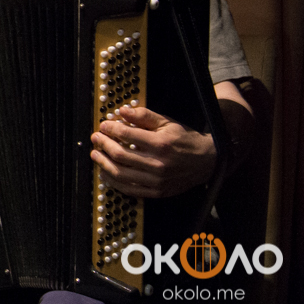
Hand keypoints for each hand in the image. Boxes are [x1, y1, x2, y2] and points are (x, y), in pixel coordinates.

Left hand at [90, 105, 215, 197]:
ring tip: (96, 154)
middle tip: (96, 138)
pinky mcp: (157, 192)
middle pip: (120, 155)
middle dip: (103, 145)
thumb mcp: (167, 122)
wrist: (208, 161)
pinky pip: (129, 189)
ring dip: (103, 164)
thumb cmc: (186, 140)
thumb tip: (121, 111)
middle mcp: (158, 164)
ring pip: (121, 174)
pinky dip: (113, 182)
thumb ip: (144, 115)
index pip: (126, 135)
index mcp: (161, 144)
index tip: (103, 125)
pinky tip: (106, 172)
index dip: (110, 128)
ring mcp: (157, 181)